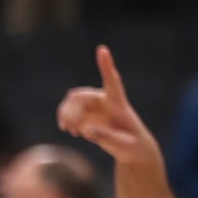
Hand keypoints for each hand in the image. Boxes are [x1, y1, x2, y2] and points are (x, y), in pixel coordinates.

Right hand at [57, 46, 161, 166]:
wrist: (131, 148)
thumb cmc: (132, 145)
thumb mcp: (124, 146)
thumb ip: (107, 137)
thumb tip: (87, 129)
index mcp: (118, 102)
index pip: (112, 80)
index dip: (106, 65)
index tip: (102, 49)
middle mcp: (104, 99)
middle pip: (82, 96)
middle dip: (72, 111)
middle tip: (72, 129)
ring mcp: (94, 106)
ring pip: (72, 102)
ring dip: (67, 114)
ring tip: (70, 130)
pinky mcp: (87, 114)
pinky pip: (69, 111)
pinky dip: (65, 119)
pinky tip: (69, 130)